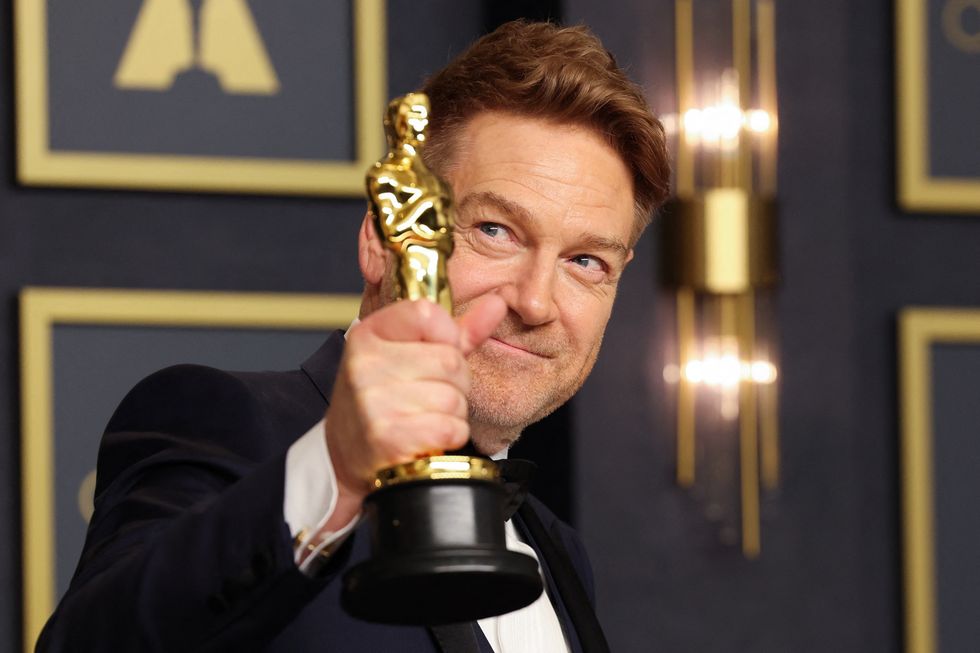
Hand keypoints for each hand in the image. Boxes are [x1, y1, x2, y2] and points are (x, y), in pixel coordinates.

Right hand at [322, 294, 506, 528]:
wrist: (346, 453)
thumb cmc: (384, 399)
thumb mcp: (410, 355)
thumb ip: (457, 331)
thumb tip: (497, 302)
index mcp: (369, 334)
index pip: (428, 313)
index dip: (447, 336)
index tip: (434, 352)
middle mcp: (365, 364)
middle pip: (450, 360)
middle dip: (453, 382)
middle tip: (427, 395)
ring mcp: (374, 401)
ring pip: (454, 398)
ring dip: (451, 413)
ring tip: (423, 416)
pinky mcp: (388, 437)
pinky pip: (450, 428)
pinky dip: (449, 436)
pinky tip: (426, 436)